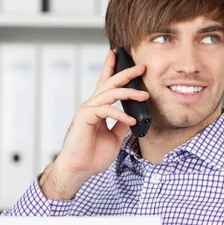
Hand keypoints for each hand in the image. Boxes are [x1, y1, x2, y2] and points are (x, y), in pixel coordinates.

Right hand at [40, 49, 148, 199]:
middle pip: (110, 82)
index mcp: (98, 108)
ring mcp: (87, 109)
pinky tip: (131, 120)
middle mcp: (92, 105)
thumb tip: (133, 115)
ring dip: (130, 92)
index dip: (111, 68)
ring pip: (110, 93)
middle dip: (125, 72)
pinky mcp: (85, 116)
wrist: (79, 169)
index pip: (105, 84)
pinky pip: (106, 109)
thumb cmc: (92, 156)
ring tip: (145, 95)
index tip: (117, 55)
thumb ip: (121, 124)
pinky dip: (121, 114)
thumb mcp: (114, 137)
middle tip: (140, 66)